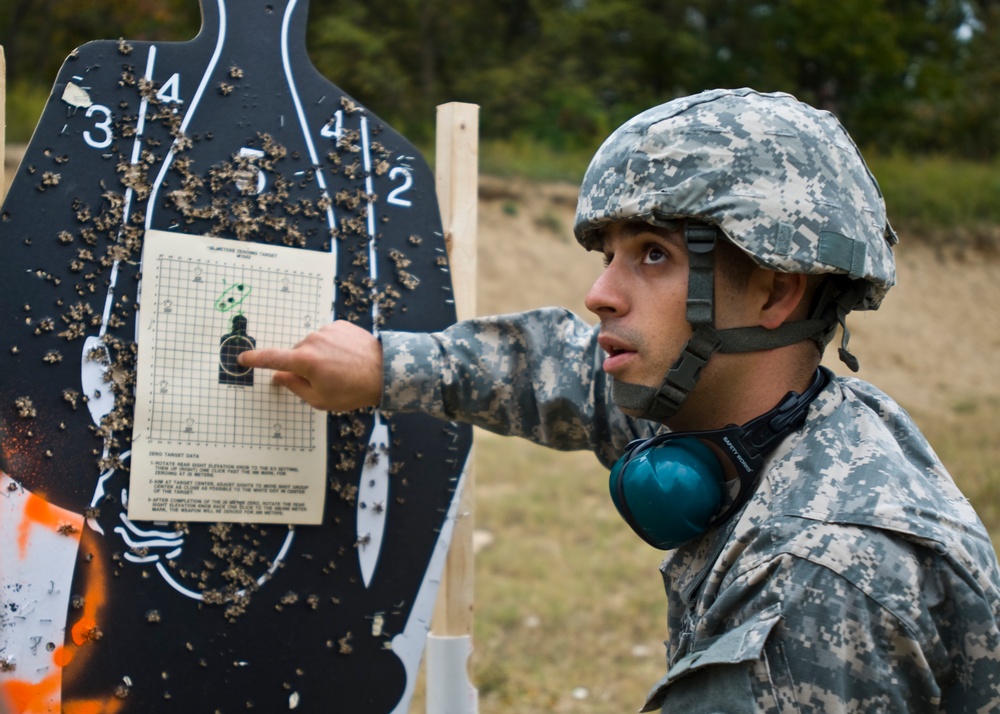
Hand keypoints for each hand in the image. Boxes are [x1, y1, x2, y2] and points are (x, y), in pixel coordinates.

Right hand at [237, 320, 382, 411]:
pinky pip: (327, 337)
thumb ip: (295, 386)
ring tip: (341, 369)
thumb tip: (280, 376)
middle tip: (324, 380)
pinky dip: (332, 347)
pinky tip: (347, 358)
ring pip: (312, 345)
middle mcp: (313, 341)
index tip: (242, 358)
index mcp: (305, 361)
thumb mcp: (320, 399)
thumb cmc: (353, 390)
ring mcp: (327, 330)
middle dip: (303, 366)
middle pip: (296, 354)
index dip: (255, 359)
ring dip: (319, 356)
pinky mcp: (340, 325)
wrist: (386, 371)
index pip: (271, 359)